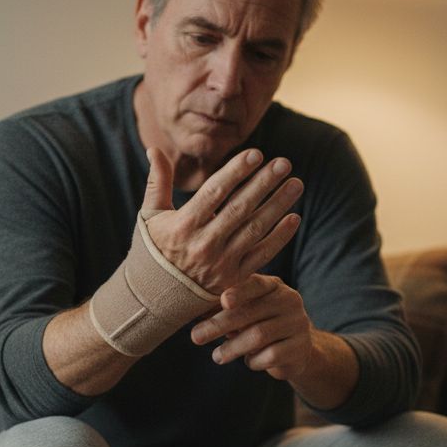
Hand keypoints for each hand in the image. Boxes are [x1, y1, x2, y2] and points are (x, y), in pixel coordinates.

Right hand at [142, 147, 301, 293]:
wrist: (155, 297)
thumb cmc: (153, 250)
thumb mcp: (150, 216)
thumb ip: (157, 182)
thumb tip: (154, 148)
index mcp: (183, 225)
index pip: (214, 192)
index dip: (236, 172)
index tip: (256, 154)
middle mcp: (204, 244)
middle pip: (240, 208)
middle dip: (264, 183)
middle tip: (284, 164)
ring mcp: (222, 263)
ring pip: (256, 229)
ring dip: (278, 205)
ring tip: (296, 184)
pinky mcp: (234, 279)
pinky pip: (262, 255)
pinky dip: (280, 237)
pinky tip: (294, 217)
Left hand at [190, 274, 314, 380]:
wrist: (297, 348)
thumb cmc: (262, 324)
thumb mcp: (247, 312)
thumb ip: (227, 309)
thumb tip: (196, 312)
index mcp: (273, 286)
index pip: (255, 284)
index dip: (239, 292)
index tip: (223, 301)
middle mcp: (289, 300)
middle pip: (251, 312)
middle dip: (219, 325)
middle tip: (196, 337)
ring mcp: (298, 323)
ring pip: (259, 335)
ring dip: (233, 347)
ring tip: (217, 356)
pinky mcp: (301, 347)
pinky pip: (271, 356)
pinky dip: (254, 361)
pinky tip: (249, 361)